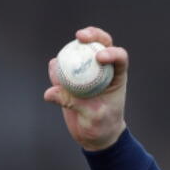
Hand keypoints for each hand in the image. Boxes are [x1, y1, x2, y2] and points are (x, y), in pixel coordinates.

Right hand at [43, 27, 128, 150]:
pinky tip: (55, 79)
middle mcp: (102, 69)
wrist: (94, 135)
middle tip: (80, 36)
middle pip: (99, 44)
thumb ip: (75, 103)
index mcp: (116, 77)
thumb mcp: (94, 116)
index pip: (119, 57)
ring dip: (69, 51)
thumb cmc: (102, 125)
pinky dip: (55, 69)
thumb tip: (50, 92)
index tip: (100, 58)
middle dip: (92, 34)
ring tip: (61, 69)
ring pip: (77, 51)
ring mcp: (85, 71)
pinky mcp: (69, 76)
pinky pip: (60, 67)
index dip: (112, 52)